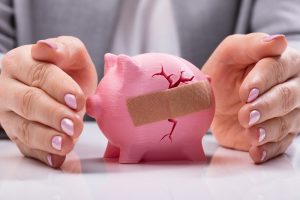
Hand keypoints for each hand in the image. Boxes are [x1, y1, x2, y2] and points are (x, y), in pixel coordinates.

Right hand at [0, 36, 97, 167]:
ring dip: (46, 138)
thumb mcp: (72, 54)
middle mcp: (8, 88)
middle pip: (28, 102)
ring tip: (66, 143)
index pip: (38, 74)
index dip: (59, 88)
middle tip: (74, 125)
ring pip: (23, 128)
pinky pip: (25, 148)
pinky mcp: (16, 134)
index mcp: (21, 62)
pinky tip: (56, 159)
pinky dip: (42, 155)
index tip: (78, 100)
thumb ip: (63, 49)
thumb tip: (44, 47)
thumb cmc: (67, 70)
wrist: (61, 87)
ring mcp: (9, 114)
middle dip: (53, 115)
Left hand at [202, 33, 298, 162]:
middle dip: (266, 107)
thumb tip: (279, 41)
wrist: (215, 100)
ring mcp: (287, 114)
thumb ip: (251, 45)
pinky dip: (267, 151)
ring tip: (250, 134)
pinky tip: (255, 152)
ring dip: (268, 130)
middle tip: (245, 114)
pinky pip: (279, 146)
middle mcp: (292, 88)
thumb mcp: (230, 53)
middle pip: (288, 97)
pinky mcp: (277, 136)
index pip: (280, 68)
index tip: (246, 92)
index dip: (263, 80)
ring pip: (287, 123)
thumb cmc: (225, 72)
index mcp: (283, 62)